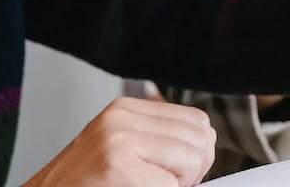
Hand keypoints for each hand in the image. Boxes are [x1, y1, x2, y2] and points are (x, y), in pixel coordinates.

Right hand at [25, 98, 215, 186]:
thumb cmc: (83, 186)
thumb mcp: (121, 149)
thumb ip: (158, 139)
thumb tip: (207, 143)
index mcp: (125, 110)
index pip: (197, 121)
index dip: (195, 153)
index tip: (174, 172)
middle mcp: (121, 119)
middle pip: (200, 139)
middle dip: (192, 171)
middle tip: (161, 185)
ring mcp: (119, 140)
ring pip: (192, 160)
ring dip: (177, 185)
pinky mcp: (117, 166)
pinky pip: (171, 185)